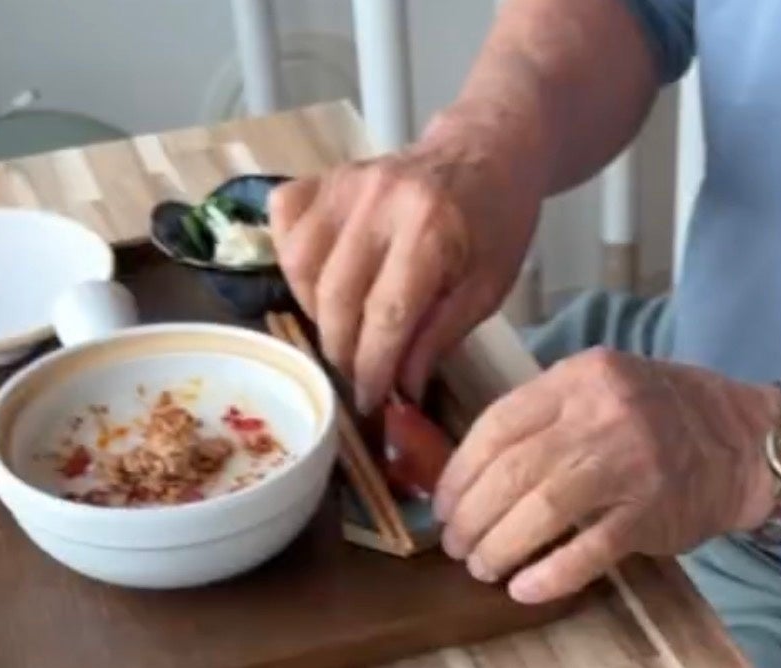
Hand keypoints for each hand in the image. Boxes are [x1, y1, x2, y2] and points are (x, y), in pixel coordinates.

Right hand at [270, 118, 540, 410]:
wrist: (486, 152)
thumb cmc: (495, 225)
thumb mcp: (485, 291)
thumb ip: (438, 338)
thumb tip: (400, 390)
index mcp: (429, 230)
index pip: (385, 316)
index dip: (373, 368)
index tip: (371, 402)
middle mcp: (380, 201)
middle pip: (338, 296)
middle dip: (344, 351)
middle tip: (359, 375)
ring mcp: (346, 183)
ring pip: (300, 265)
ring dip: (316, 312)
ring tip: (345, 329)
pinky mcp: (326, 176)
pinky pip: (285, 223)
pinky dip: (294, 263)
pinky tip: (322, 284)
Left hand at [435, 350, 770, 601]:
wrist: (745, 443)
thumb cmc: (661, 422)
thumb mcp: (602, 391)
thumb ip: (545, 418)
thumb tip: (470, 472)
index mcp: (581, 378)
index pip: (497, 425)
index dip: (459, 473)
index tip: (443, 505)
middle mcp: (603, 413)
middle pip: (512, 472)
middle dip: (471, 517)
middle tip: (457, 546)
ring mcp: (630, 463)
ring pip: (542, 511)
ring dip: (500, 548)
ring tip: (483, 567)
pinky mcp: (651, 513)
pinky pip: (588, 551)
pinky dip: (549, 575)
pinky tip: (524, 590)